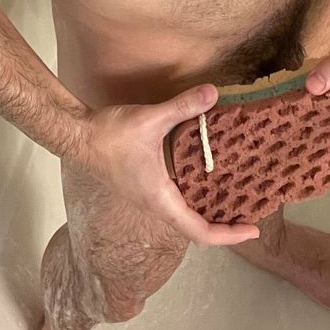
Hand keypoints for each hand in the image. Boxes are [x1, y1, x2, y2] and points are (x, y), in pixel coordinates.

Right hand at [77, 84, 261, 247]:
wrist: (76, 136)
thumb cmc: (108, 134)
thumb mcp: (150, 119)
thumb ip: (183, 106)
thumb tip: (213, 93)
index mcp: (161, 199)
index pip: (201, 232)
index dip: (229, 236)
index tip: (253, 230)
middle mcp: (156, 205)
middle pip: (197, 229)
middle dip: (225, 226)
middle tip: (251, 214)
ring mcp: (148, 197)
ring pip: (185, 216)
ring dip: (210, 212)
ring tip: (234, 198)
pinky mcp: (143, 185)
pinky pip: (176, 202)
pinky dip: (195, 197)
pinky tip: (204, 176)